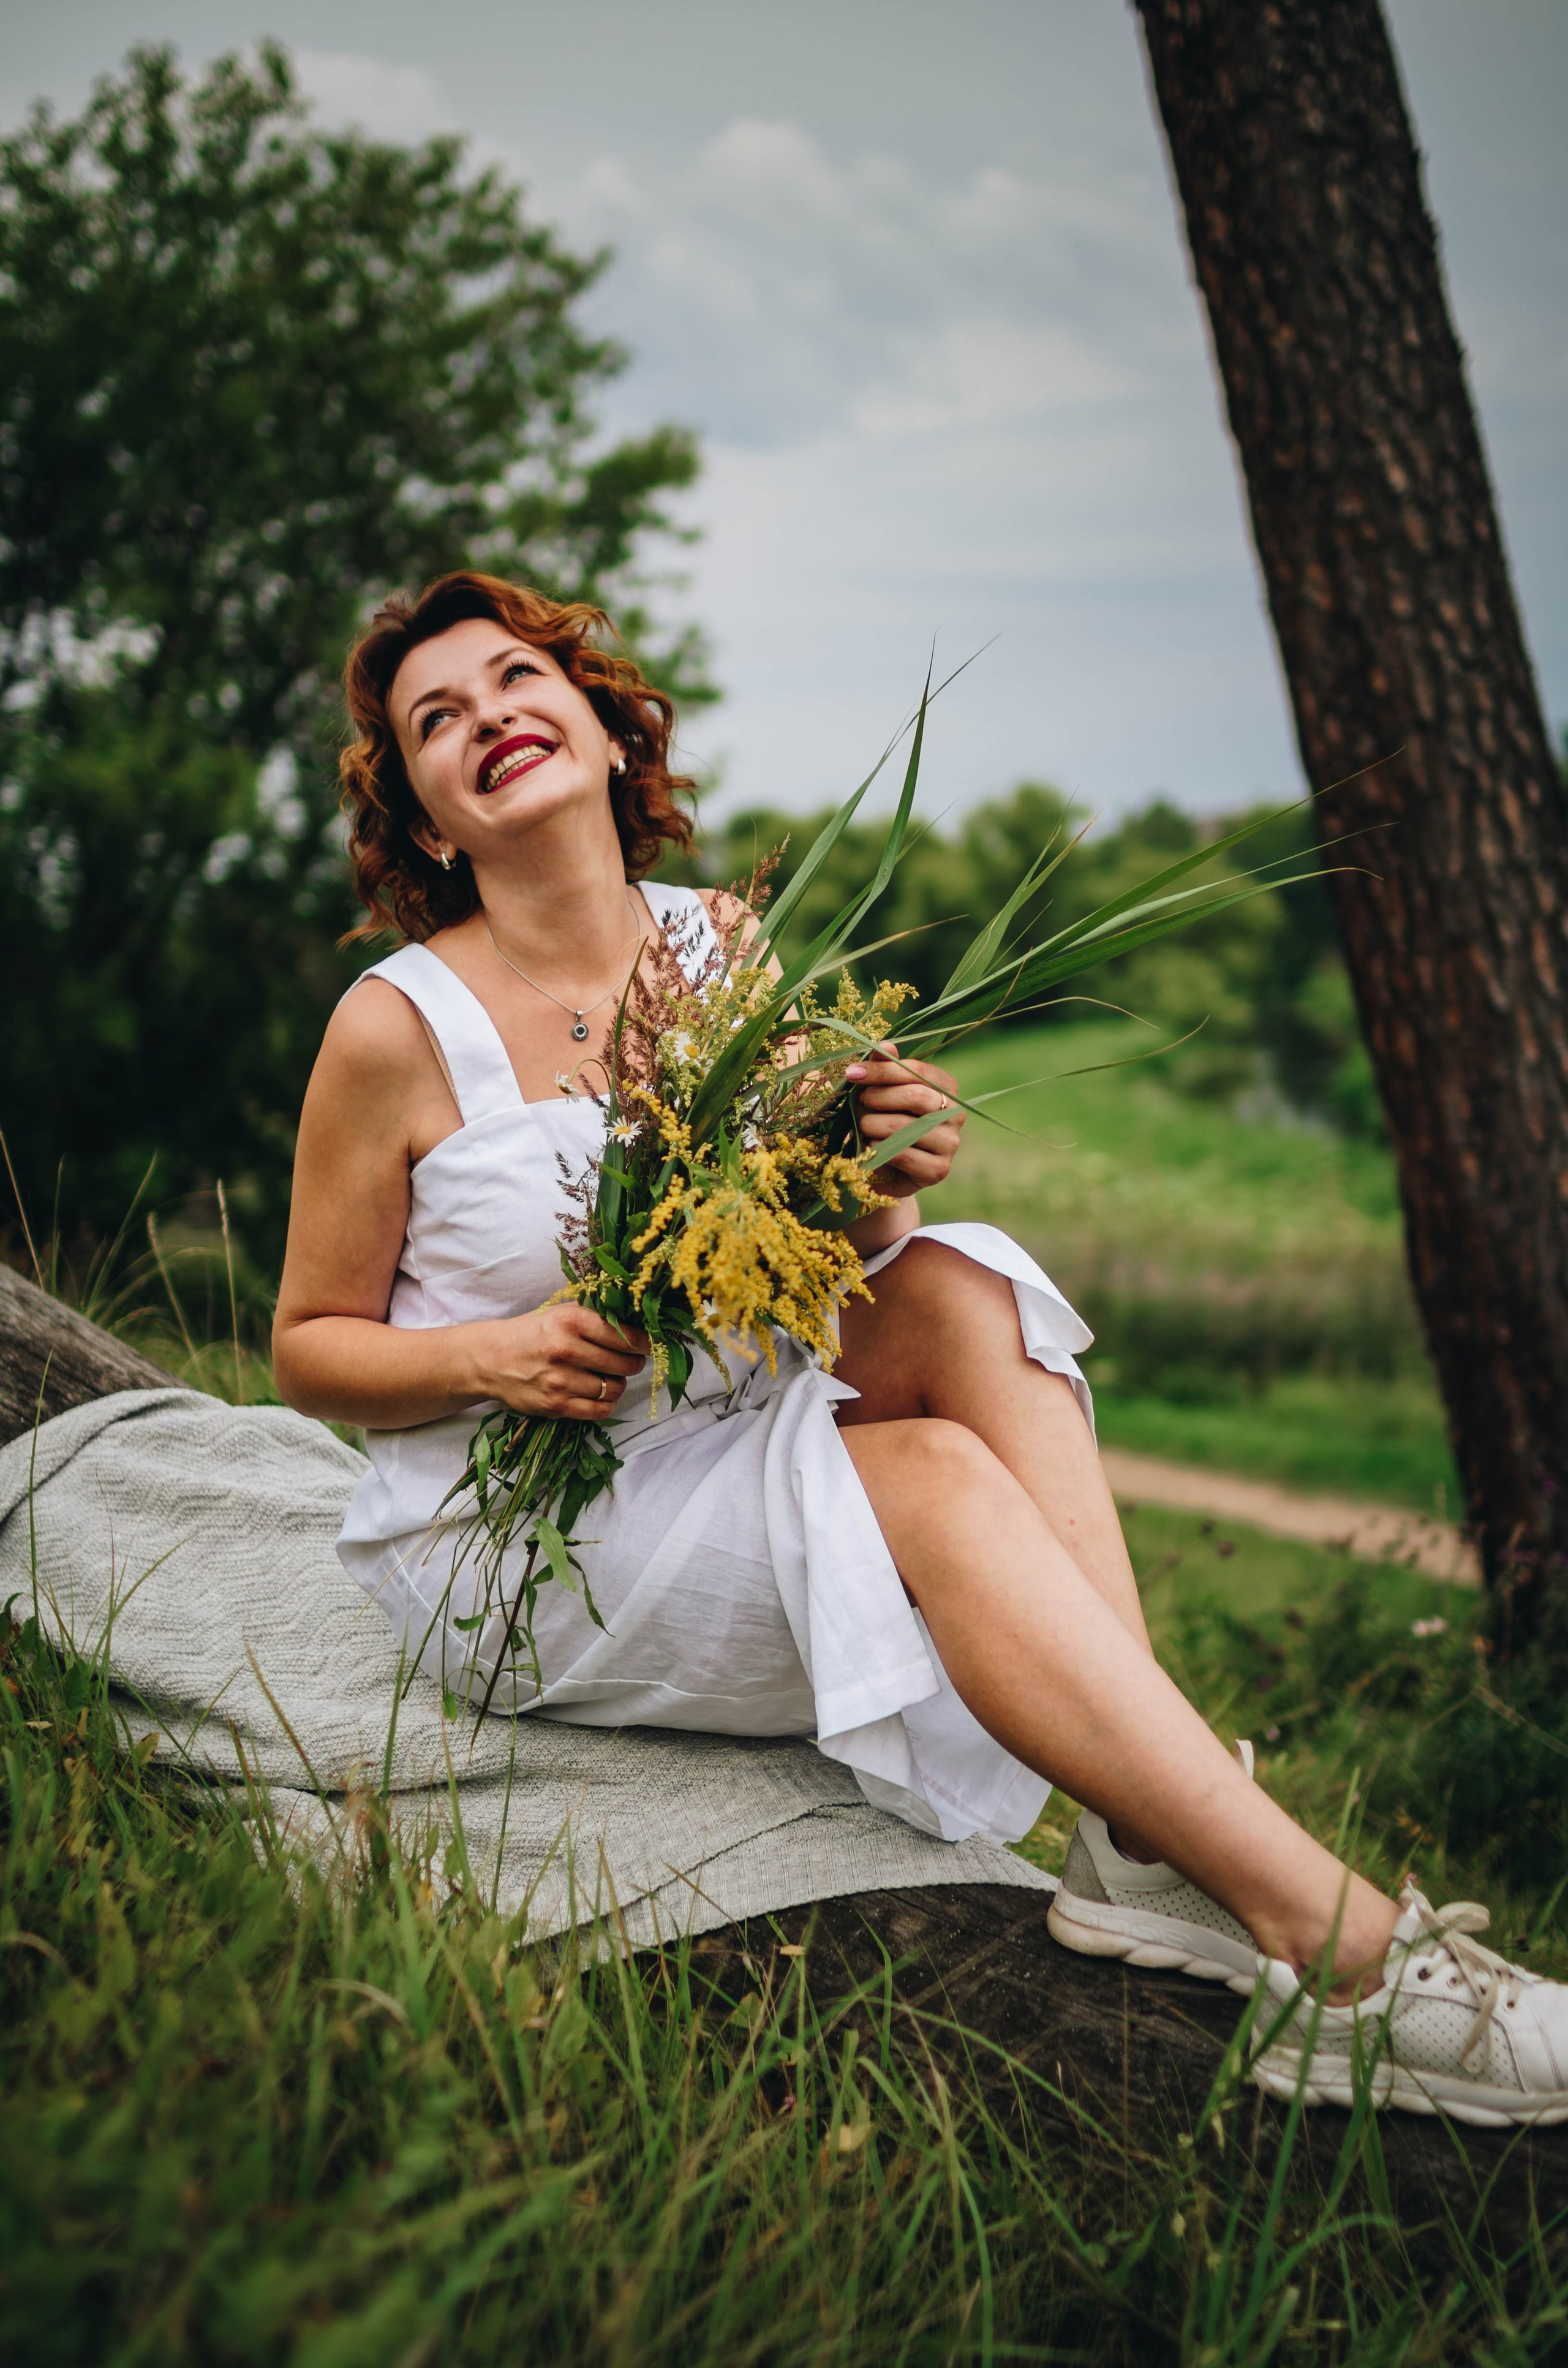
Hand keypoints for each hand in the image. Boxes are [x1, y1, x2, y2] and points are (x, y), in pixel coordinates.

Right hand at [477, 1303, 648, 1419]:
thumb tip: (639, 1323)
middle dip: (633, 1362)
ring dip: (618, 1383)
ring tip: (611, 1376)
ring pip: (614, 1388)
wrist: (491, 1359)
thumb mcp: (561, 1312)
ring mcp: (559, 1381)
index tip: (649, 1344)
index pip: (624, 1335)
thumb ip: (595, 1316)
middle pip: (624, 1363)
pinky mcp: (555, 1405)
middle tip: (631, 1360)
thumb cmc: (533, 1332)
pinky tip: (601, 1393)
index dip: (644, 1342)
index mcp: (570, 1321)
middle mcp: (565, 1350)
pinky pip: (599, 1410)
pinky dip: (606, 1403)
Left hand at [846, 1041, 964, 1199]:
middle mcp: (956, 1113)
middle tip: (860, 1102)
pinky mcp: (939, 1170)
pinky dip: (879, 1149)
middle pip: (916, 1096)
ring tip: (863, 1126)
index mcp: (946, 1088)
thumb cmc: (884, 1124)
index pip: (918, 1071)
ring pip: (907, 1127)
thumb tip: (885, 1045)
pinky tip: (871, 1147)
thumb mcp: (881, 1094)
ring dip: (874, 1125)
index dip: (883, 1069)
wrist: (885, 1169)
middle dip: (879, 1097)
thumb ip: (885, 1069)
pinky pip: (904, 1155)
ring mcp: (951, 1143)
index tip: (853, 1073)